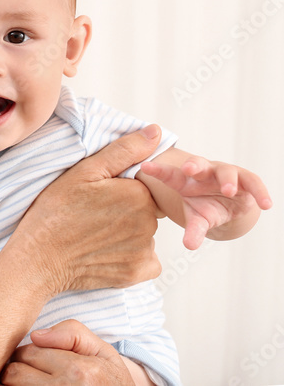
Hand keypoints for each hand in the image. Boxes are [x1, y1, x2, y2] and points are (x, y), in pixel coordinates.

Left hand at [0, 320, 136, 384]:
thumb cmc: (110, 380)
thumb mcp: (102, 352)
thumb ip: (73, 333)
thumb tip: (36, 335)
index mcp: (79, 371)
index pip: (29, 352)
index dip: (28, 353)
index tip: (37, 359)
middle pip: (15, 372)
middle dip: (18, 368)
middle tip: (31, 371)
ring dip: (14, 383)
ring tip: (30, 380)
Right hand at [9, 126, 163, 294]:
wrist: (39, 258)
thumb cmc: (56, 211)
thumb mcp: (84, 172)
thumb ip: (123, 151)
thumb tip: (156, 131)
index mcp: (139, 194)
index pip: (145, 187)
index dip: (123, 189)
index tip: (100, 196)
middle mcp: (149, 223)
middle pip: (147, 211)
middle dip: (127, 210)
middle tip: (94, 214)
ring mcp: (144, 250)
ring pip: (144, 235)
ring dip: (128, 233)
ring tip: (95, 233)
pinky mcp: (137, 272)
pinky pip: (146, 261)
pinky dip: (131, 257)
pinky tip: (106, 252)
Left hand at [140, 156, 272, 249]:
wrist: (226, 203)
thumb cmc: (204, 207)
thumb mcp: (197, 218)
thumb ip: (193, 230)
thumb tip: (190, 245)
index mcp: (185, 180)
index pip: (169, 174)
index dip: (158, 170)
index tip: (145, 167)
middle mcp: (204, 173)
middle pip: (198, 165)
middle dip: (194, 165)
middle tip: (189, 168)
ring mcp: (225, 174)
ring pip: (226, 172)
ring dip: (227, 180)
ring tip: (229, 190)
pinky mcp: (246, 180)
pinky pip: (253, 183)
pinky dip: (260, 192)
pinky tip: (266, 204)